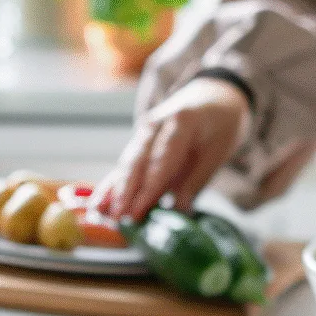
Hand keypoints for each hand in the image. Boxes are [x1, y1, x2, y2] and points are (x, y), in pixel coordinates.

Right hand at [93, 77, 251, 220]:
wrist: (212, 97)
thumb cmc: (218, 125)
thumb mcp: (217, 151)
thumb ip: (196, 181)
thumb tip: (179, 212)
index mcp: (180, 121)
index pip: (161, 159)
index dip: (148, 188)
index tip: (137, 212)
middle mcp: (155, 124)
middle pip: (137, 162)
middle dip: (125, 192)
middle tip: (117, 218)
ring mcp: (142, 133)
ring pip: (126, 165)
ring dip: (113, 191)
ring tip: (100, 213)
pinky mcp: (137, 145)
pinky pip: (123, 167)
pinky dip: (111, 186)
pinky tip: (97, 203)